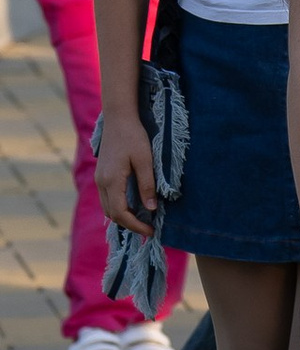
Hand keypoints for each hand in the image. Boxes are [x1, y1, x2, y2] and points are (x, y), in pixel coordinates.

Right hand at [94, 103, 159, 238]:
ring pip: (107, 207)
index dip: (136, 225)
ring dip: (123, 217)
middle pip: (112, 214)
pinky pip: (107, 198)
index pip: (121, 213)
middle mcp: (101, 183)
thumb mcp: (145, 160)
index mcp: (111, 181)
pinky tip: (133, 205)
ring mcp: (99, 179)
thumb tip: (151, 208)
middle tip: (149, 228)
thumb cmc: (134, 136)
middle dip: (130, 224)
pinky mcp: (102, 175)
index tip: (151, 231)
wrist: (118, 118)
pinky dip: (118, 206)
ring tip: (143, 219)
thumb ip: (147, 185)